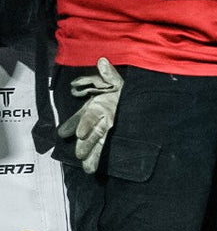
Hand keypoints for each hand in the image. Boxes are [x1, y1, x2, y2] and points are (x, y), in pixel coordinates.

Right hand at [57, 57, 123, 172]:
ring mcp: (104, 127)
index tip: (65, 133)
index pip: (84, 115)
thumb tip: (102, 60)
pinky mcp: (110, 134)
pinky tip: (90, 170)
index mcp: (96, 104)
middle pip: (89, 131)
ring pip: (95, 141)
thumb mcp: (116, 79)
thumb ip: (109, 73)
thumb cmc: (120, 87)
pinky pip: (102, 146)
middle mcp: (98, 117)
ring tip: (84, 164)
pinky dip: (95, 158)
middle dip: (84, 141)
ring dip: (89, 152)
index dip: (77, 123)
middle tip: (79, 152)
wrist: (136, 95)